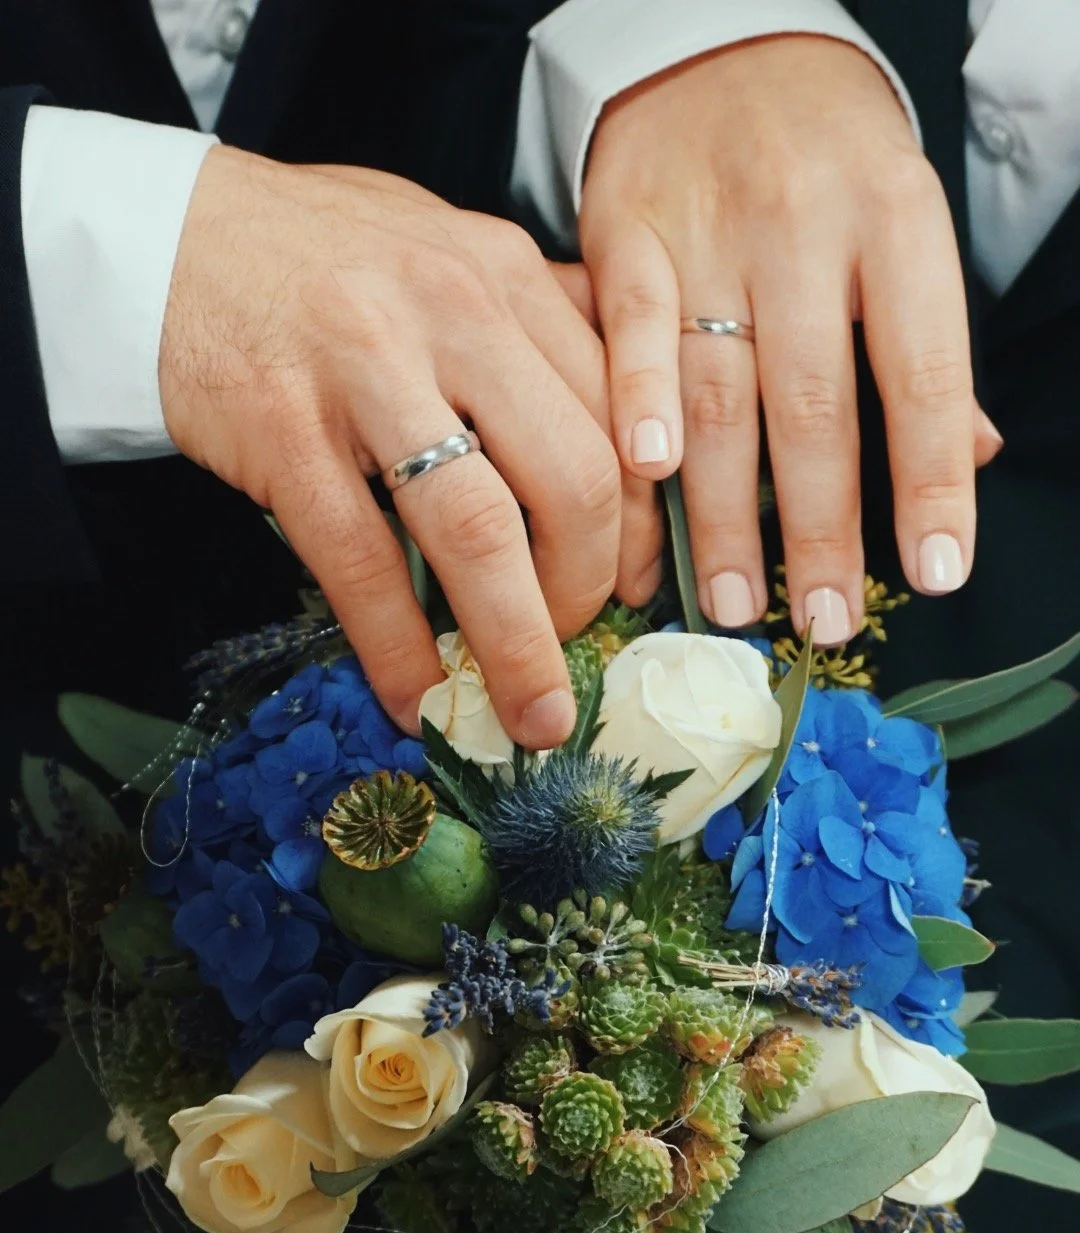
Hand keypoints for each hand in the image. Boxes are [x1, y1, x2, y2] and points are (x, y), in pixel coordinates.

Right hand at [160, 147, 623, 746]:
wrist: (167, 236)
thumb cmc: (321, 257)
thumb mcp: (449, 250)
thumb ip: (534, 323)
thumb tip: (618, 428)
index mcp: (507, 274)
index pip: (619, 414)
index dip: (643, 520)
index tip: (639, 582)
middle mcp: (454, 312)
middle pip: (572, 478)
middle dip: (590, 587)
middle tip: (576, 636)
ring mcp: (365, 370)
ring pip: (478, 530)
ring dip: (515, 643)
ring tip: (528, 712)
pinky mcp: (284, 428)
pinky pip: (361, 563)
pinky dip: (396, 649)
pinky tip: (414, 697)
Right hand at [579, 36, 1002, 642]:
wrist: (720, 49)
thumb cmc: (824, 158)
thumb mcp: (899, 225)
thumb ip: (922, 342)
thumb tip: (966, 459)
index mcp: (896, 221)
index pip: (923, 372)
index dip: (926, 481)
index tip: (932, 575)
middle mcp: (807, 225)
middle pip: (814, 401)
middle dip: (817, 525)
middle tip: (817, 619)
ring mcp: (711, 229)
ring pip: (721, 388)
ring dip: (724, 509)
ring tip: (730, 600)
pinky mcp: (627, 230)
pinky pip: (630, 328)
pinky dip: (636, 403)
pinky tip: (647, 477)